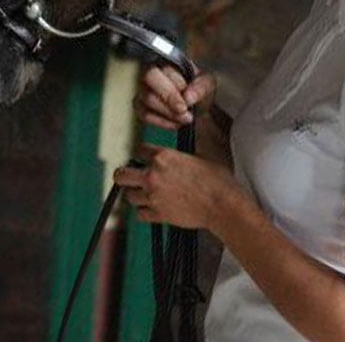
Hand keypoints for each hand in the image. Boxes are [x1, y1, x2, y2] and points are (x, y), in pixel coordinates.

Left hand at [113, 142, 245, 230]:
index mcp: (164, 157)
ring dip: (136, 193)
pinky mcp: (158, 214)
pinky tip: (155, 206)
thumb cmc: (218, 179)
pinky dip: (146, 210)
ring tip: (148, 192)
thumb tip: (194, 129)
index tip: (146, 157)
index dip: (143, 153)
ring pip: (128, 195)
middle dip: (125, 174)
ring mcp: (153, 197)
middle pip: (121, 175)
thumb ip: (188, 146)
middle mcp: (153, 176)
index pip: (138, 150)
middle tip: (133, 176)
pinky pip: (140, 213)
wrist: (223, 205)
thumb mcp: (205, 152)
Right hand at [134, 65, 216, 128]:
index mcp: (167, 61)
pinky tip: (175, 122)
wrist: (199, 99)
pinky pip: (144, 114)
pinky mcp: (141, 105)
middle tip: (183, 112)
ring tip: (184, 117)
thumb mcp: (208, 83)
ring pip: (144, 101)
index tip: (184, 105)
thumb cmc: (200, 86)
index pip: (160, 72)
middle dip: (167, 103)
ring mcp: (143, 89)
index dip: (170, 92)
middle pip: (147, 88)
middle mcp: (151, 73)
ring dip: (167, 114)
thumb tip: (188, 97)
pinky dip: (161, 121)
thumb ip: (201, 87)